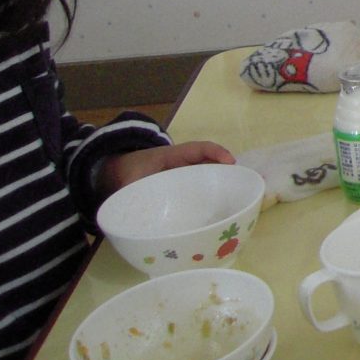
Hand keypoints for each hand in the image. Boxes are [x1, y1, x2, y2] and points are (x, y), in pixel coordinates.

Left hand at [97, 140, 235, 199]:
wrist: (117, 172)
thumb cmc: (127, 170)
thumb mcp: (128, 180)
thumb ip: (132, 191)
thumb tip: (140, 210)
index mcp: (173, 156)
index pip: (199, 149)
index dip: (216, 152)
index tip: (230, 163)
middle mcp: (184, 164)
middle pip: (211, 163)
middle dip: (228, 171)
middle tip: (243, 184)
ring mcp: (185, 176)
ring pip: (208, 177)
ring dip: (222, 185)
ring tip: (237, 198)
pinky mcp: (183, 188)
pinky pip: (200, 189)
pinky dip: (211, 196)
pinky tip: (217, 211)